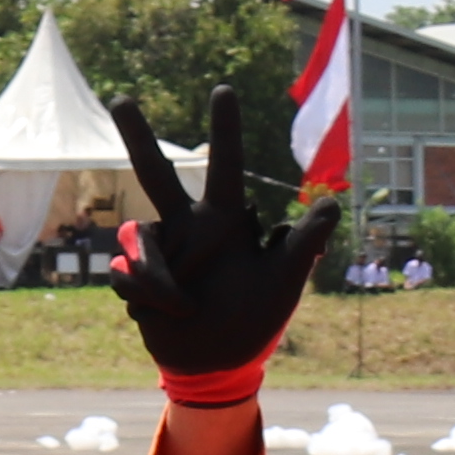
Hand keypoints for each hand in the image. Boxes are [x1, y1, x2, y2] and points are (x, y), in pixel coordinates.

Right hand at [111, 86, 335, 402]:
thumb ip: (302, 244)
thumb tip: (333, 204)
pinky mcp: (134, 274)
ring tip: (186, 308)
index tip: (223, 89)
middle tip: (121, 99)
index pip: (225, 166)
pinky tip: (168, 314)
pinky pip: (130, 273)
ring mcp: (159, 249)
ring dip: (160, 280)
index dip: (225, 130)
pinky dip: (152, 298)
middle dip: (136, 136)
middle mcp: (188, 225)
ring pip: (140, 239)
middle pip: (155, 173)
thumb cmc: (254, 320)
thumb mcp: (283, 283)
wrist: (216, 365)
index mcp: (226, 220)